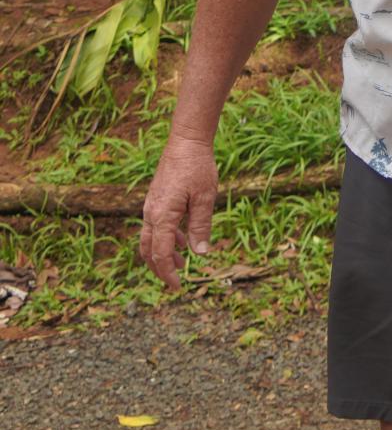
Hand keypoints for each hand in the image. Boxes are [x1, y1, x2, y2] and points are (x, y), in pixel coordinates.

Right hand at [139, 134, 218, 289]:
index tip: (178, 287)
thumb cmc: (197, 168)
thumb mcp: (205, 199)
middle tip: (175, 283)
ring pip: (150, 238)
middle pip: (148, 250)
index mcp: (161, 215)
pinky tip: (183, 241)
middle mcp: (151, 213)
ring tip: (181, 265)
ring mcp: (151, 206)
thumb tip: (200, 254)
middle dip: (160, 269)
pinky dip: (166, 238)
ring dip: (163, 254)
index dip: (168, 273)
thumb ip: (201, 227)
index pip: (161, 253)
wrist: (186, 142)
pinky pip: (156, 226)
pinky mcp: (156, 200)